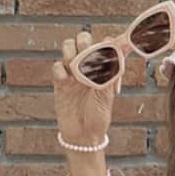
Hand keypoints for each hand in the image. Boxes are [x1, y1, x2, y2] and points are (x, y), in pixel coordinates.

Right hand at [52, 31, 116, 145]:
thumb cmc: (98, 117)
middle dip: (84, 41)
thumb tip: (117, 54)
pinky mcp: (60, 82)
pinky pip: (56, 66)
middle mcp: (88, 67)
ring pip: (68, 47)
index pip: (106, 46)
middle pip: (83, 39)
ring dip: (70, 51)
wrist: (83, 136)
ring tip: (73, 66)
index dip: (109, 40)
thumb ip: (108, 75)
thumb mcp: (106, 97)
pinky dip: (60, 69)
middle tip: (86, 53)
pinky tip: (65, 80)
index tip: (114, 41)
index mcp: (103, 69)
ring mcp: (73, 73)